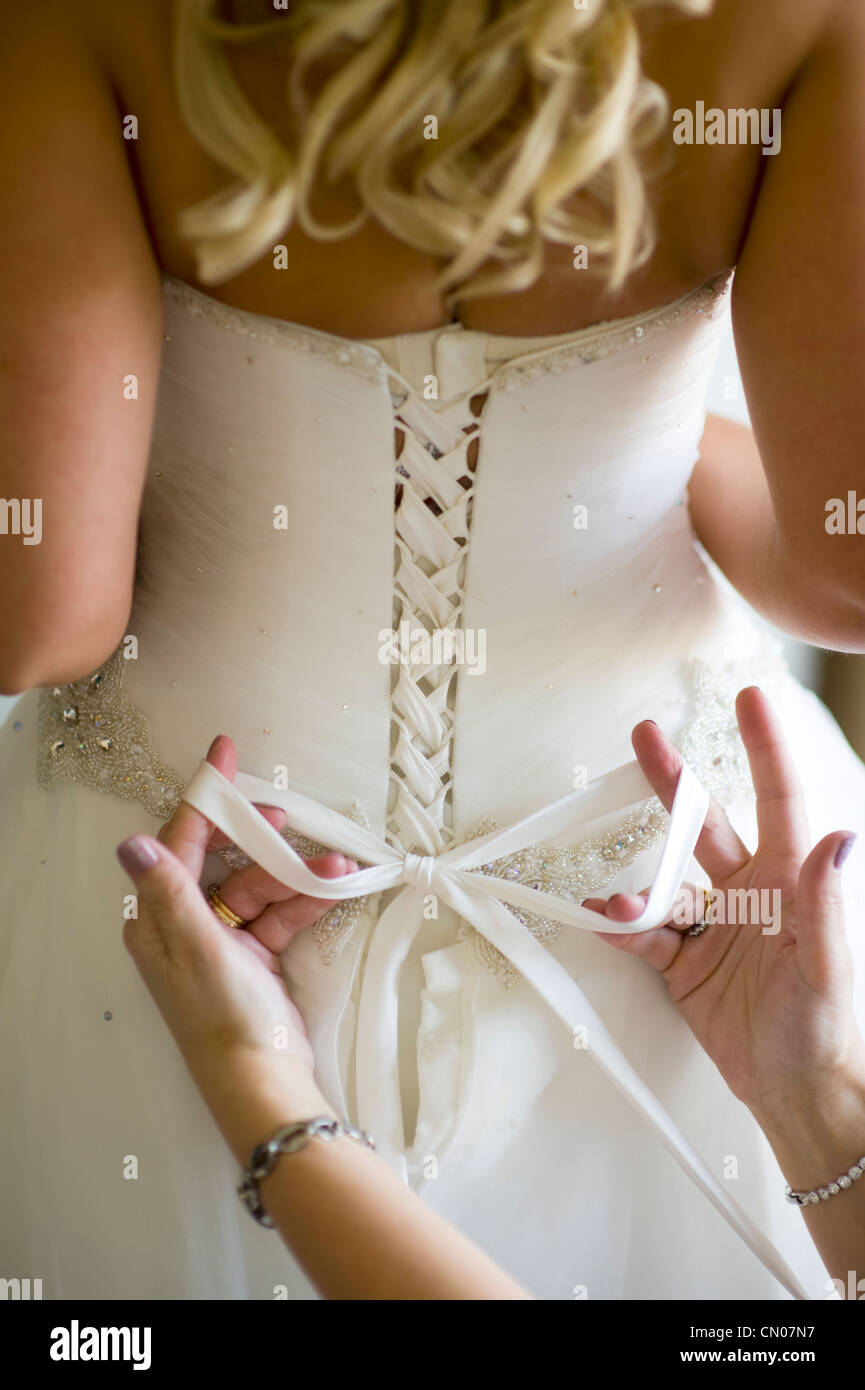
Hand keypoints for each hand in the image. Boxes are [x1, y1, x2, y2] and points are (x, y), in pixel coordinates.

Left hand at [116, 734, 357, 1090]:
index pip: (179, 843)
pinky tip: (334, 886)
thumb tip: (132, 843)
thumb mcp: (197, 948)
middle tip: (284, 818)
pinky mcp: (257, 955)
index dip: (203, 800)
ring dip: (295, 874)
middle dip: (258, 841)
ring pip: (260, 886)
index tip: (224, 755)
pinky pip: (280, 912)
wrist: (265, 1081)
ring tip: (334, 867)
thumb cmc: (224, 1018)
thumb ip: (170, 890)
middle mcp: (185, 925)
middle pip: (223, 861)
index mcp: (158, 920)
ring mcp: (224, 941)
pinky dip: (305, 899)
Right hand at [584, 686, 864, 1115]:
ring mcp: (716, 926)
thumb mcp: (827, 967)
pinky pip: (646, 933)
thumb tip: (837, 841)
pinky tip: (608, 924)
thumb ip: (823, 904)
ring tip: (621, 909)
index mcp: (790, 882)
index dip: (766, 748)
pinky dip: (624, 928)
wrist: (795, 1094)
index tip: (751, 699)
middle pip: (705, 825)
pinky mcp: (686, 963)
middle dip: (675, 782)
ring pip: (665, 884)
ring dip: (639, 890)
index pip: (779, 800)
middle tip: (645, 738)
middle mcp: (751, 894)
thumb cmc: (823, 1031)